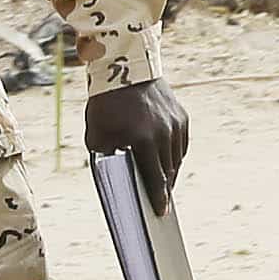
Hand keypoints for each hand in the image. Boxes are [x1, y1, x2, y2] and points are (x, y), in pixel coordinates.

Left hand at [88, 75, 190, 203]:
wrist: (125, 67)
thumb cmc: (105, 104)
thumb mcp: (97, 135)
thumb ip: (106, 158)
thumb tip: (116, 179)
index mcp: (142, 140)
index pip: (155, 178)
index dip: (159, 198)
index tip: (162, 212)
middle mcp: (163, 133)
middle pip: (168, 171)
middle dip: (164, 188)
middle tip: (161, 203)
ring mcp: (175, 124)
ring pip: (176, 159)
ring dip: (169, 172)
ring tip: (163, 183)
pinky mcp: (182, 117)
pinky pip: (180, 144)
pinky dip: (173, 155)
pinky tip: (166, 162)